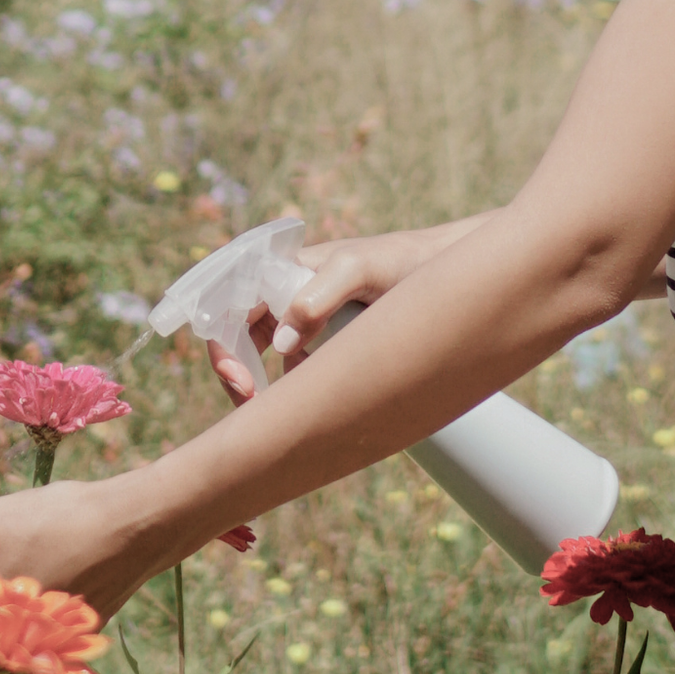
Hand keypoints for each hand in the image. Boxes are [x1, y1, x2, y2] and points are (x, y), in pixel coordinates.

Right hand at [206, 223, 486, 400]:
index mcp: (284, 271)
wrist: (451, 269)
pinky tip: (312, 405)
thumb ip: (317, 296)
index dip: (223, 343)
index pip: (228, 304)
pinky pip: (298, 370)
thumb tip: (280, 344)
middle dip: (236, 374)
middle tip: (252, 407)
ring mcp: (309, 320)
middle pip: (239, 336)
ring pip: (267, 359)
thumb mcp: (360, 270)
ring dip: (265, 388)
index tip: (241, 379)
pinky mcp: (330, 343)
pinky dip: (295, 390)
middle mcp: (289, 294)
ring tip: (279, 413)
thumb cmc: (405, 260)